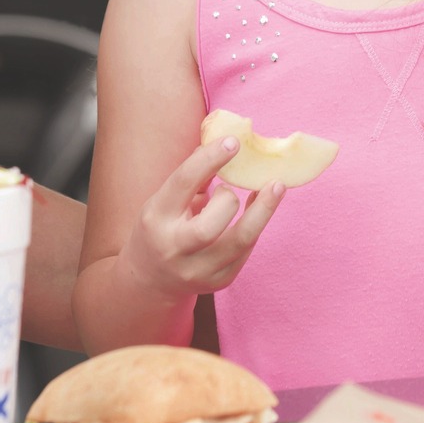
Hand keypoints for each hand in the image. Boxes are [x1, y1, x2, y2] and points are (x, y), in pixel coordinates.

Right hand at [117, 135, 282, 301]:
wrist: (148, 280)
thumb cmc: (161, 226)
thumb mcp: (164, 200)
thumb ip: (193, 176)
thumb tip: (226, 141)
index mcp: (156, 218)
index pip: (183, 183)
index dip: (209, 159)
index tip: (234, 142)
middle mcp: (174, 248)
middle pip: (210, 226)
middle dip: (229, 200)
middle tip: (231, 187)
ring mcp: (197, 270)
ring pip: (239, 242)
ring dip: (262, 210)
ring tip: (276, 186)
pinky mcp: (218, 281)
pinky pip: (246, 251)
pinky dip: (256, 226)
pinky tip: (259, 209)